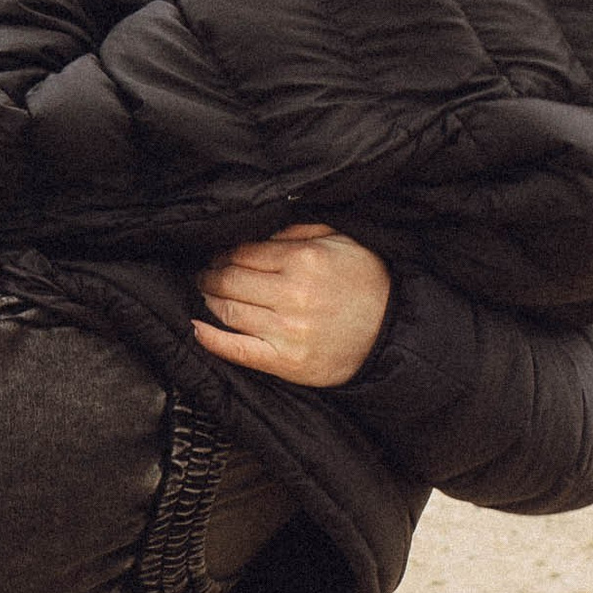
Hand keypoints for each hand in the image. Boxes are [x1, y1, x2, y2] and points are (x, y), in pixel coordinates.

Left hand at [192, 223, 390, 385]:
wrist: (393, 334)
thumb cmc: (369, 284)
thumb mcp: (344, 241)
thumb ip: (302, 231)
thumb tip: (263, 232)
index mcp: (304, 260)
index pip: (245, 252)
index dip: (225, 252)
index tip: (219, 255)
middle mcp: (292, 294)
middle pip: (230, 279)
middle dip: (211, 274)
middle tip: (205, 272)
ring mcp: (287, 330)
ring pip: (229, 310)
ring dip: (210, 299)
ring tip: (207, 293)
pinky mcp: (287, 362)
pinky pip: (238, 350)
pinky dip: (212, 339)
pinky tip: (198, 329)